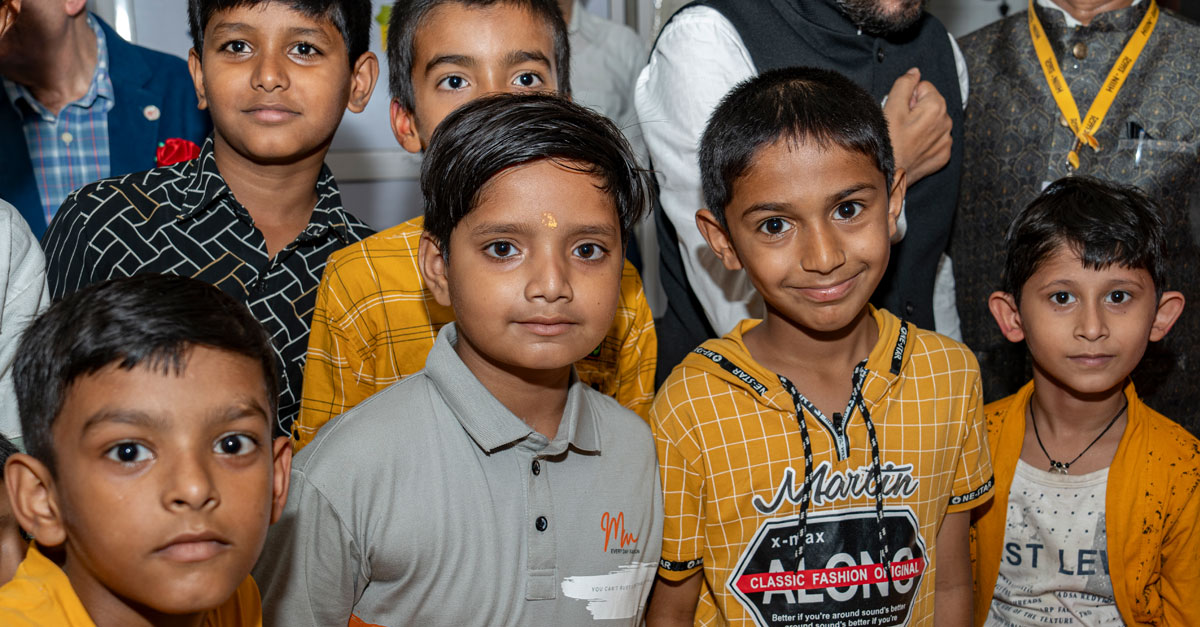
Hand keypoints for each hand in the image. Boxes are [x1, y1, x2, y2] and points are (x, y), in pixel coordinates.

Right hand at [884, 68, 952, 183]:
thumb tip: (915, 72)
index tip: (900, 111)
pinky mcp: (944, 155)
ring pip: (933, 122)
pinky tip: (913, 148)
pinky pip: (936, 140)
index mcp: (936, 106)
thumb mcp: (891, 106)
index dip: (908, 97)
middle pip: (930, 104)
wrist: (889, 175)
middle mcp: (947, 122)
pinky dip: (926, 142)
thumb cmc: (888, 141)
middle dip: (916, 110)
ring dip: (921, 126)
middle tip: (900, 125)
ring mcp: (946, 140)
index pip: (923, 87)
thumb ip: (904, 84)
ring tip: (906, 138)